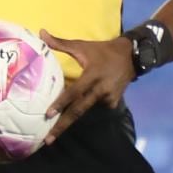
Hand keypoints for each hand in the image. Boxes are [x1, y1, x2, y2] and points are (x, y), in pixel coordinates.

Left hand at [35, 33, 129, 147]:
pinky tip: (80, 108)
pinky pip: (95, 108)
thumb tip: (41, 33)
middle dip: (62, 126)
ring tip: (56, 132)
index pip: (74, 92)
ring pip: (86, 110)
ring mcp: (108, 98)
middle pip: (79, 111)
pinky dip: (87, 108)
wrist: (131, 56)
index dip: (61, 103)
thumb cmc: (102, 51)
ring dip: (71, 119)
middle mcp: (100, 89)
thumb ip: (60, 43)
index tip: (48, 114)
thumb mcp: (82, 46)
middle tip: (48, 139)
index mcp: (92, 75)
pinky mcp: (113, 103)